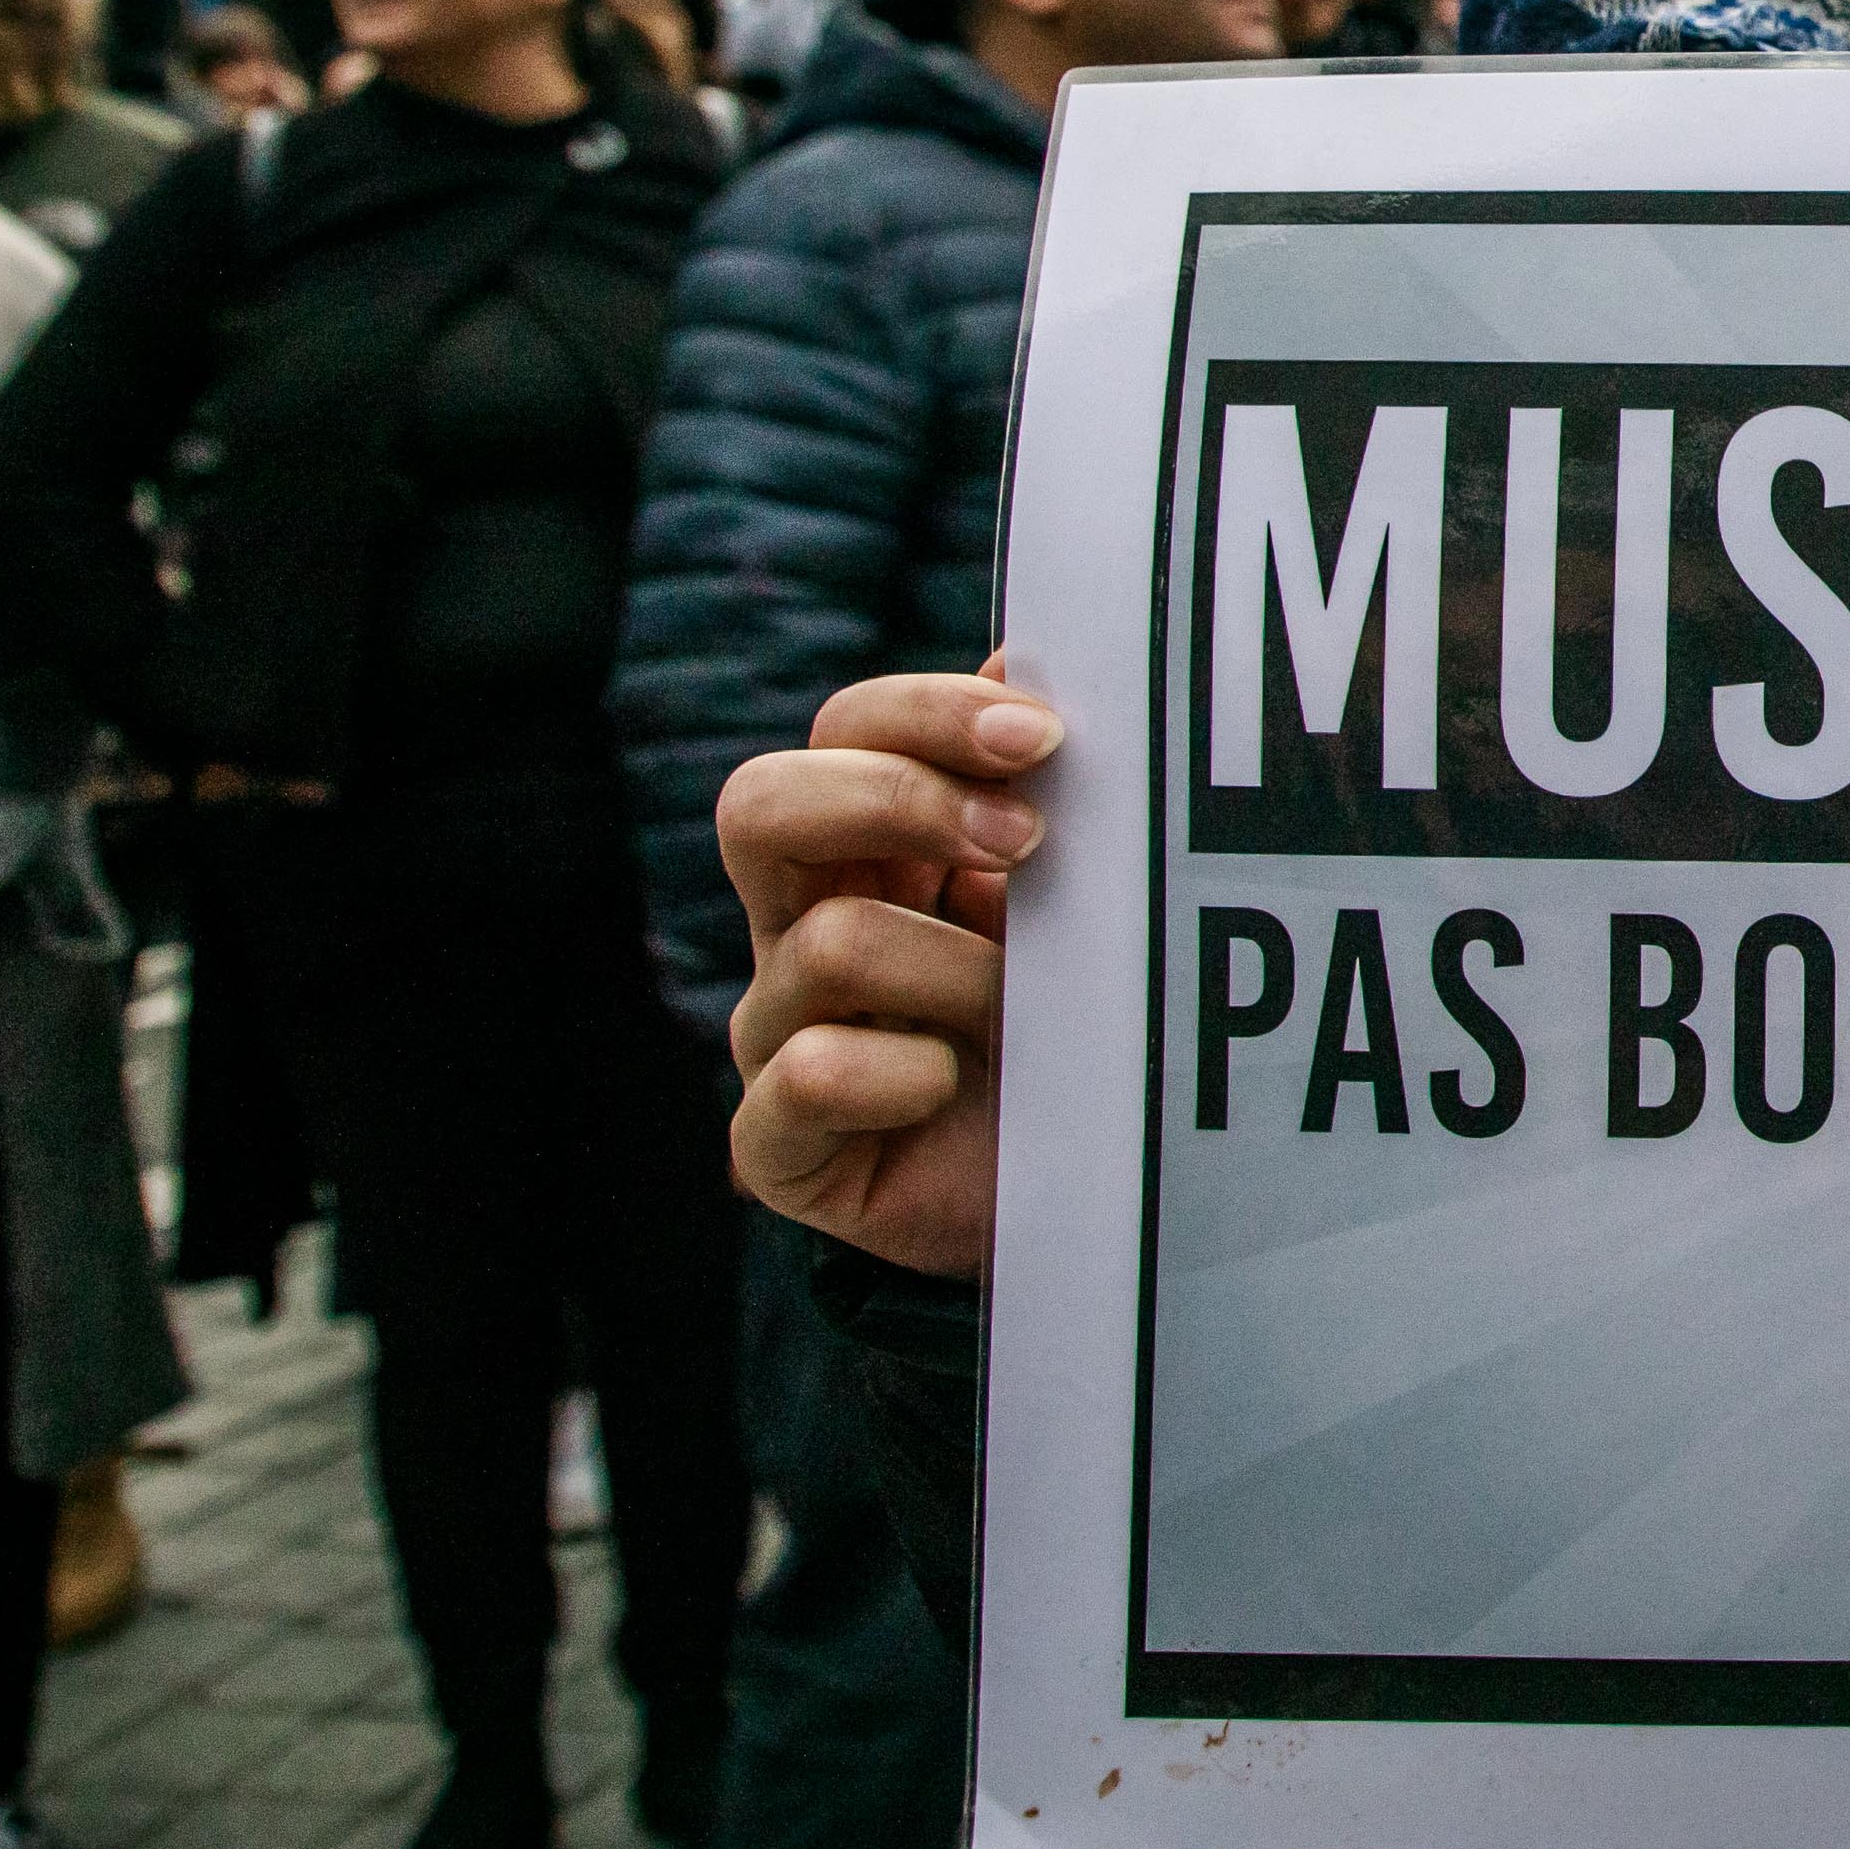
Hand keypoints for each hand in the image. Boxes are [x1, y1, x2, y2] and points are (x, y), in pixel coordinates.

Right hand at [723, 665, 1054, 1278]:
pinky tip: (952, 1087)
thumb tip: (1034, 651)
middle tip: (1026, 843)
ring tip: (1026, 1013)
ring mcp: (778, 1036)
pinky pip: (803, 1077)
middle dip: (898, 799)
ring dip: (954, 971)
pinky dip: (898, 1074)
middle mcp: (801, 926)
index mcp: (870, 846)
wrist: (1086, 1197)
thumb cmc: (1081, 1025)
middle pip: (763, 803)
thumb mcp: (1080, 897)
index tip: (1042, 735)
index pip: (845, 729)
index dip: (927, 716)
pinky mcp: (779, 1147)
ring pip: (824, 941)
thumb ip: (1047, 790)